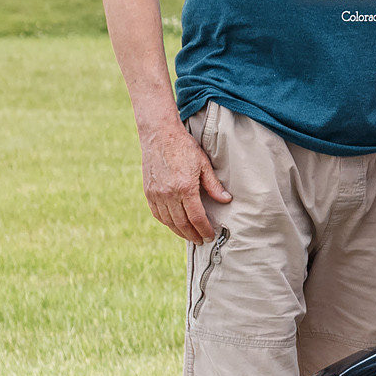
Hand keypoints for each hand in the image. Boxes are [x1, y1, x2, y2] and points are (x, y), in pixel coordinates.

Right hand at [140, 119, 229, 243]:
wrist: (159, 135)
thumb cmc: (184, 147)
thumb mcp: (204, 164)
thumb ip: (214, 185)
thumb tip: (226, 200)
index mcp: (185, 188)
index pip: (196, 217)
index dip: (203, 229)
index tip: (210, 236)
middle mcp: (168, 194)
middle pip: (181, 223)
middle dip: (193, 234)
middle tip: (201, 240)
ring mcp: (156, 194)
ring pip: (168, 221)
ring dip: (179, 231)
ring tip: (190, 236)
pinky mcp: (148, 192)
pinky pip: (157, 213)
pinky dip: (166, 222)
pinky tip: (174, 225)